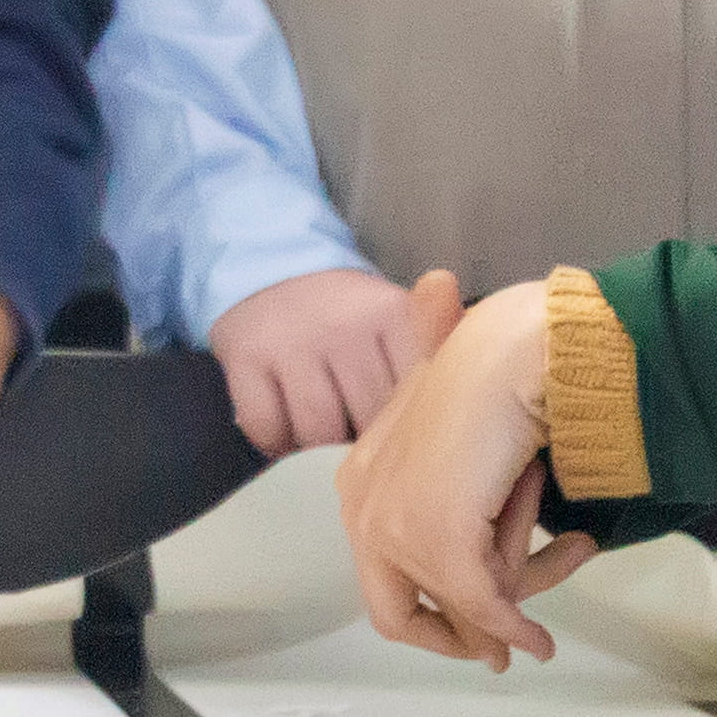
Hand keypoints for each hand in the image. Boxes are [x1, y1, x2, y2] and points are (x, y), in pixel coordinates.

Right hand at [206, 264, 432, 454]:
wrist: (268, 267)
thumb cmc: (345, 313)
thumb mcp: (395, 317)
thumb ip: (432, 352)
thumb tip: (472, 399)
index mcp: (391, 314)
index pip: (415, 396)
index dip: (408, 426)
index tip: (402, 433)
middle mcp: (343, 326)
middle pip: (368, 421)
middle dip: (365, 443)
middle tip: (359, 441)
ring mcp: (290, 342)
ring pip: (317, 434)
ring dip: (318, 450)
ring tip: (322, 439)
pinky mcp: (244, 358)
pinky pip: (267, 430)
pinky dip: (276, 443)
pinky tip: (284, 429)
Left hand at [335, 272, 603, 667]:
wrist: (517, 350)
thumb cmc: (498, 379)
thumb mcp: (466, 452)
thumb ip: (460, 503)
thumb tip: (482, 566)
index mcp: (360, 479)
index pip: (379, 575)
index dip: (427, 611)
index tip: (471, 627)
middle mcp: (362, 506)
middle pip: (398, 611)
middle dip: (459, 635)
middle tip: (502, 654)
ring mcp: (394, 526)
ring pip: (459, 603)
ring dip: (520, 585)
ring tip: (572, 552)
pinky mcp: (439, 541)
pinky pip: (484, 607)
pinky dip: (516, 628)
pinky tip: (542, 643)